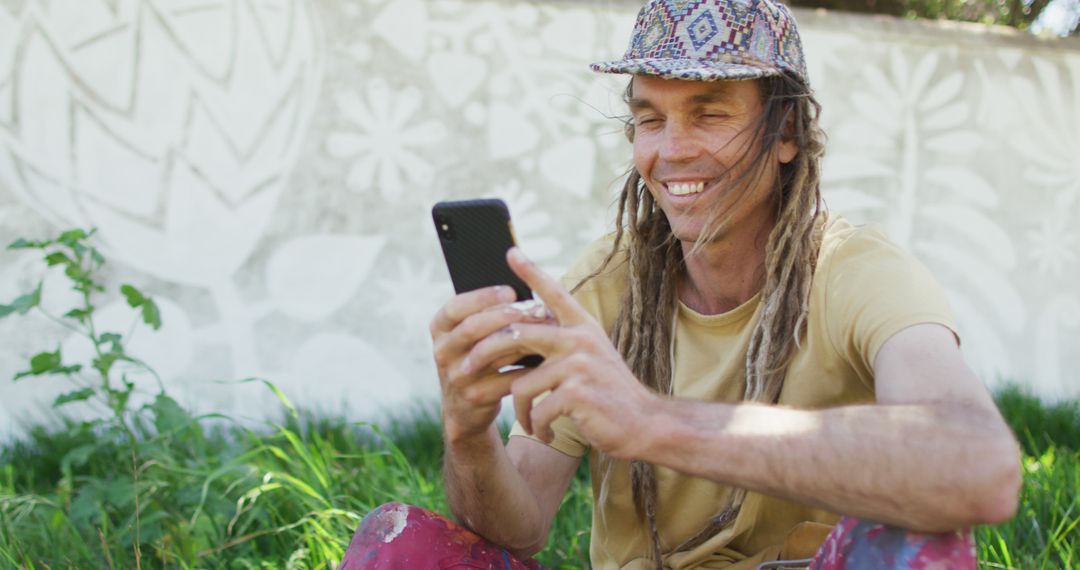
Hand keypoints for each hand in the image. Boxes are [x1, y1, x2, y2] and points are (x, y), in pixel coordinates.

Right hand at [430, 285, 555, 442]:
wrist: (465, 408)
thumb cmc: (476, 358)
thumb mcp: (468, 336)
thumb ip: (485, 314)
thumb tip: (524, 289)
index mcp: (440, 328)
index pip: (455, 307)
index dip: (483, 297)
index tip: (511, 290)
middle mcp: (443, 351)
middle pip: (473, 327)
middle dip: (507, 315)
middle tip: (537, 309)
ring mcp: (457, 376)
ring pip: (492, 352)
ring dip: (523, 339)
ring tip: (549, 329)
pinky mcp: (476, 396)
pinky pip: (508, 378)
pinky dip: (529, 368)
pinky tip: (548, 358)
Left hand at [459, 248, 657, 459]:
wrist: (643, 424)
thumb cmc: (610, 393)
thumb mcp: (590, 358)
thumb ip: (563, 342)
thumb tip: (521, 333)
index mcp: (583, 326)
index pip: (554, 292)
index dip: (531, 272)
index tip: (511, 252)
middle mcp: (580, 338)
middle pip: (517, 335)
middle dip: (485, 353)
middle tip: (466, 368)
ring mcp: (579, 364)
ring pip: (521, 383)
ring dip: (522, 410)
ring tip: (531, 422)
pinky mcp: (577, 393)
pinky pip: (537, 408)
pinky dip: (537, 426)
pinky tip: (547, 433)